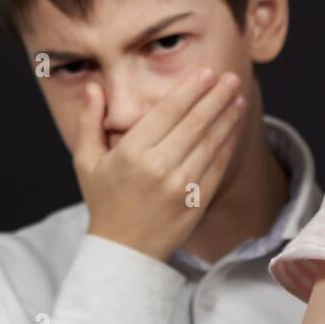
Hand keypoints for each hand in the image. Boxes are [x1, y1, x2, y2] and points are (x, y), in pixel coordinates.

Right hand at [72, 67, 246, 261]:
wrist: (123, 251)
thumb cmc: (104, 201)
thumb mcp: (86, 162)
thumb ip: (89, 121)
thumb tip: (92, 87)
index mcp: (131, 153)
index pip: (168, 112)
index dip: (191, 90)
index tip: (206, 73)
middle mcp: (158, 167)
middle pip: (195, 123)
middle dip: (216, 97)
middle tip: (231, 78)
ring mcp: (181, 185)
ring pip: (211, 142)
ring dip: (227, 117)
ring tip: (238, 97)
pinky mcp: (197, 201)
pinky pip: (218, 165)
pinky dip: (228, 143)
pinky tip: (234, 126)